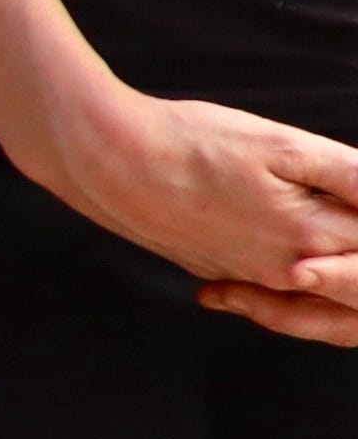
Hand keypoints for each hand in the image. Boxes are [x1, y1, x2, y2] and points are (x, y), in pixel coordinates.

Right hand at [10, 80, 357, 325]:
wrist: (105, 160)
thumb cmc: (190, 142)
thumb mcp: (281, 144)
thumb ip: (349, 174)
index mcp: (311, 235)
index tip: (349, 194)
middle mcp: (285, 270)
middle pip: (352, 286)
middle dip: (355, 258)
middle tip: (341, 213)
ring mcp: (248, 278)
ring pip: (315, 296)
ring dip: (334, 277)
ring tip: (329, 238)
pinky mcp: (218, 274)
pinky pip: (273, 294)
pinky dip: (294, 283)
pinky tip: (292, 254)